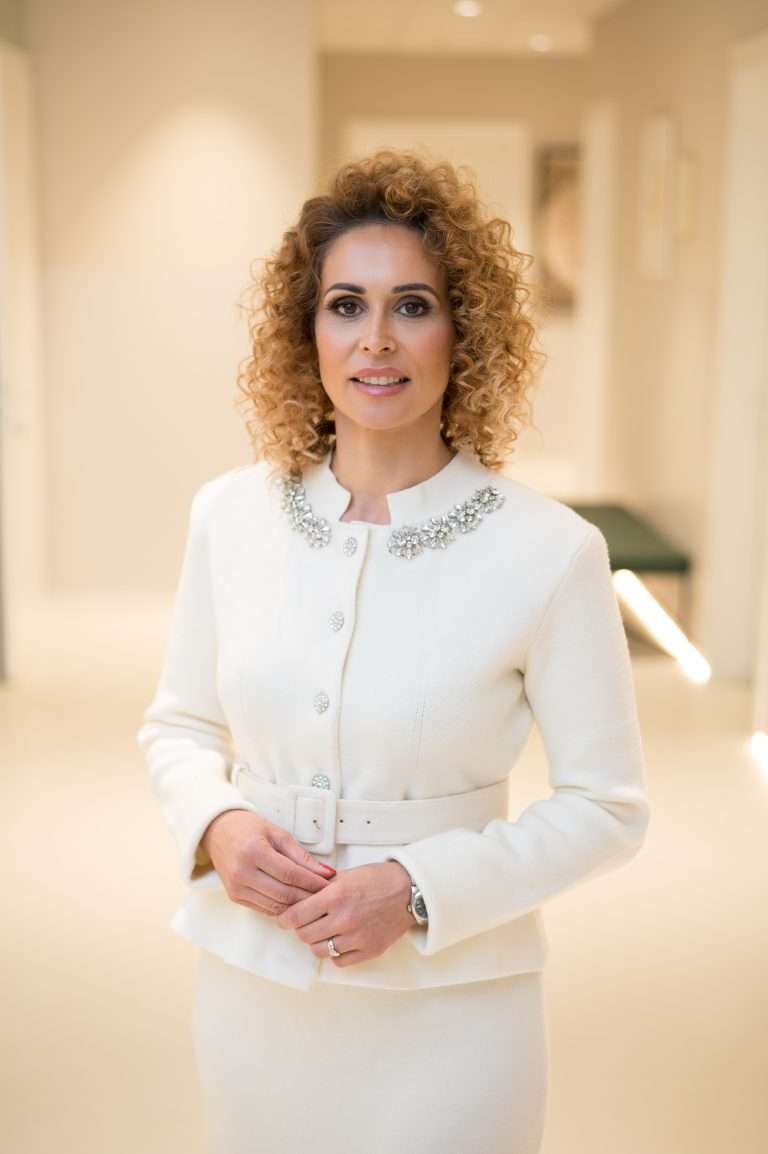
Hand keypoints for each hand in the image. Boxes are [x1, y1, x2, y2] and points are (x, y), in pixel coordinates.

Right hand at [200, 810, 335, 915]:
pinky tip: (294, 902)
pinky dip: (282, 908)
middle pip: (283, 894)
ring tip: (313, 899)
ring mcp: (236, 888)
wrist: (218, 831)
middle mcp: (242, 873)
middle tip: (325, 894)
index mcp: (253, 852)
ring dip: (297, 906)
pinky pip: (264, 909)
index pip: (290, 874)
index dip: (312, 882)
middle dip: (308, 896)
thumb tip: (326, 873)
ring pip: (275, 906)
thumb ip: (301, 855)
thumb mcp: (277, 833)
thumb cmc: (248, 828)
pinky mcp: (234, 897)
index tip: (327, 883)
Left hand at [275, 860, 414, 966]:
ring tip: (324, 931)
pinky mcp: (368, 951)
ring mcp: (356, 938)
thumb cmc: (379, 879)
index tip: (284, 919)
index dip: (286, 918)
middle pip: (304, 935)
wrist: (409, 891)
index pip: (296, 916)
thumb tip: (298, 895)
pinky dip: (335, 953)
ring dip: (317, 941)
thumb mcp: (346, 875)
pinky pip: (339, 960)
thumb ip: (321, 887)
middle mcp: (343, 919)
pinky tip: (339, 940)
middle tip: (306, 922)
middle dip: (302, 928)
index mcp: (335, 897)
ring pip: (319, 950)